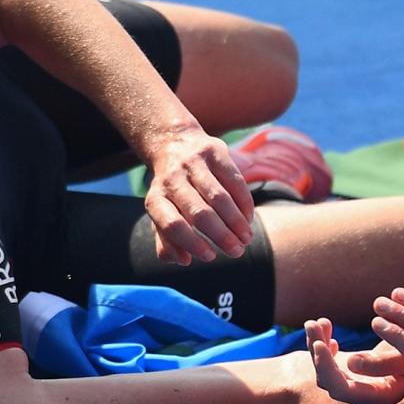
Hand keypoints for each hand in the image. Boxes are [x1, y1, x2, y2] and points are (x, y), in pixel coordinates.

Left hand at [143, 125, 252, 264]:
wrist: (174, 143)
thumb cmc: (171, 191)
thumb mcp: (161, 214)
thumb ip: (166, 241)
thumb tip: (183, 260)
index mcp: (155, 198)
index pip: (172, 225)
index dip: (192, 243)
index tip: (210, 256)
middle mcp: (171, 179)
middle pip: (199, 213)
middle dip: (221, 236)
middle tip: (237, 252)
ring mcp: (193, 163)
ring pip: (219, 198)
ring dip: (236, 222)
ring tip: (246, 239)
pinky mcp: (214, 151)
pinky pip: (235, 181)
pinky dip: (244, 204)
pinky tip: (248, 219)